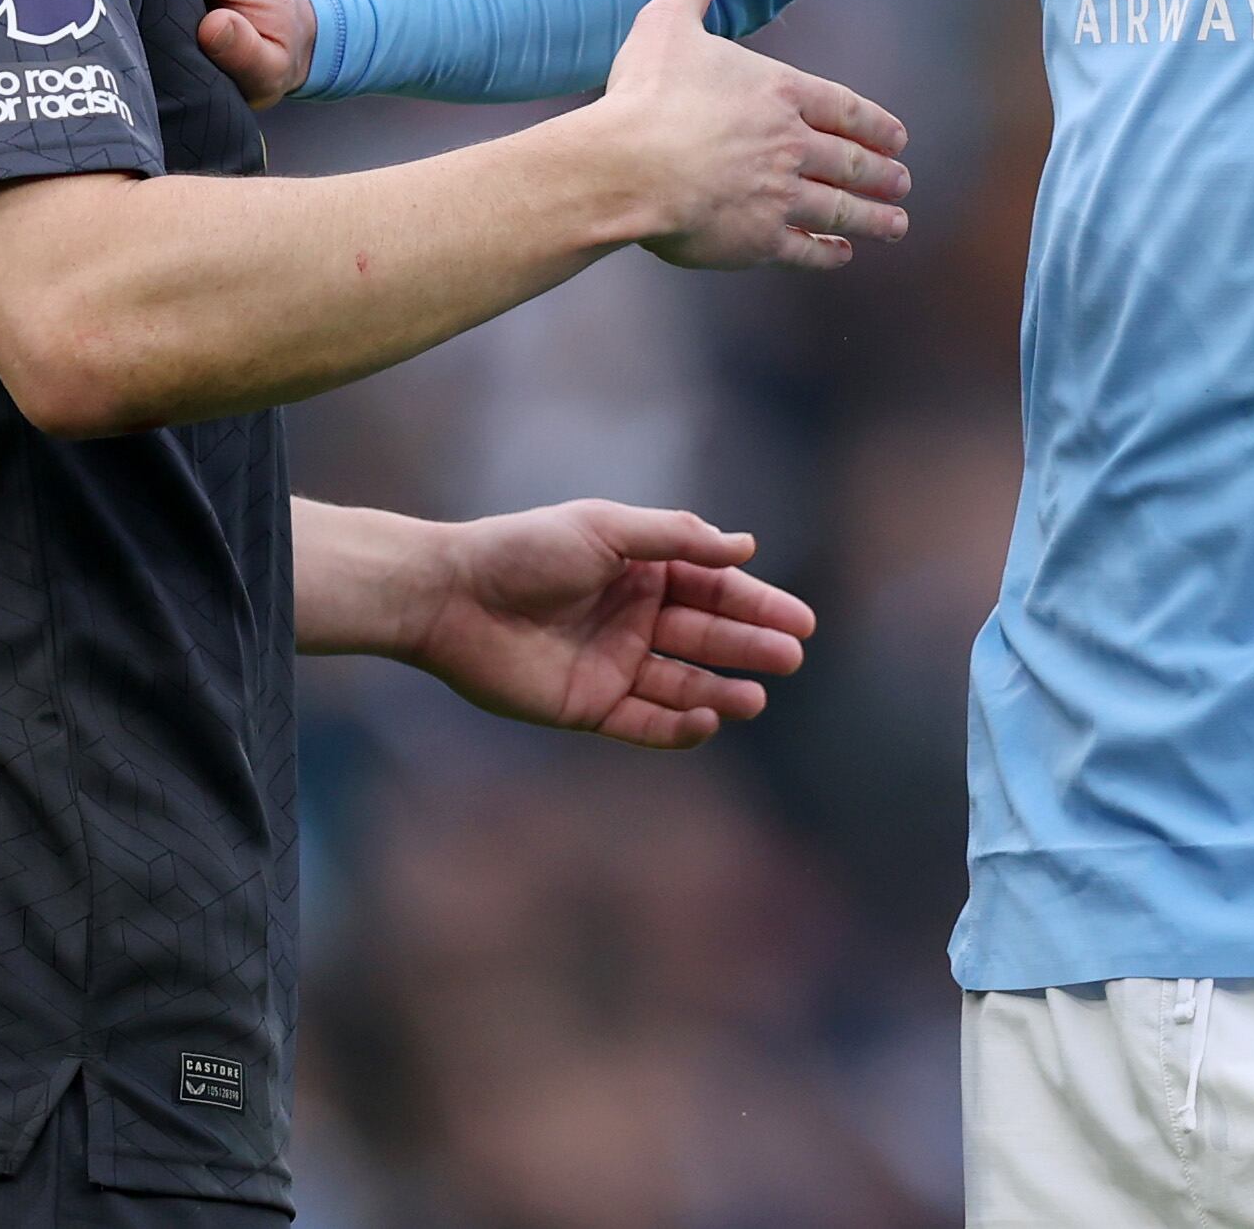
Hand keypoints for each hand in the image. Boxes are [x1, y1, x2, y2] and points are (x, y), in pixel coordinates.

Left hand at [405, 501, 815, 749]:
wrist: (452, 596)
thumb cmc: (525, 550)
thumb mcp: (606, 528)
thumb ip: (677, 539)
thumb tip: (746, 545)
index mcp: (640, 569)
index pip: (713, 588)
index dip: (757, 605)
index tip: (801, 622)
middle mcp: (632, 616)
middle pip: (705, 636)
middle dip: (750, 646)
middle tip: (791, 657)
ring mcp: (612, 663)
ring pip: (683, 682)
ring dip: (721, 690)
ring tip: (756, 698)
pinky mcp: (588, 705)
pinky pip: (644, 722)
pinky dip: (678, 725)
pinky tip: (708, 719)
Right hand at [594, 0, 909, 270]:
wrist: (625, 167)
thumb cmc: (646, 93)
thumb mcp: (669, 20)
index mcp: (778, 93)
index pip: (843, 108)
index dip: (874, 124)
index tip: (898, 137)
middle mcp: (790, 145)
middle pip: (851, 162)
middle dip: (882, 173)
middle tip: (902, 182)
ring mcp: (779, 196)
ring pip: (840, 210)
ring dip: (873, 218)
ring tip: (896, 224)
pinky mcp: (757, 239)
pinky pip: (804, 250)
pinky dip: (827, 254)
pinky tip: (839, 255)